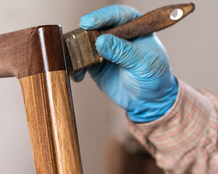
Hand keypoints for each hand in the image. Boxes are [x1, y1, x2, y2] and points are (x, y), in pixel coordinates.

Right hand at [74, 5, 177, 122]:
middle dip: (85, 34)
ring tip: (76, 60)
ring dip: (78, 51)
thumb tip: (101, 41)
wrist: (148, 101)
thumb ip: (122, 51)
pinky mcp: (95, 64)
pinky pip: (82, 62)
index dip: (102, 17)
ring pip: (86, 44)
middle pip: (97, 28)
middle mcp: (117, 35)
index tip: (88, 23)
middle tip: (77, 41)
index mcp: (134, 27)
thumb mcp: (142, 63)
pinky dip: (77, 68)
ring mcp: (105, 50)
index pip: (117, 16)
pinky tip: (78, 74)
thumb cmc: (154, 77)